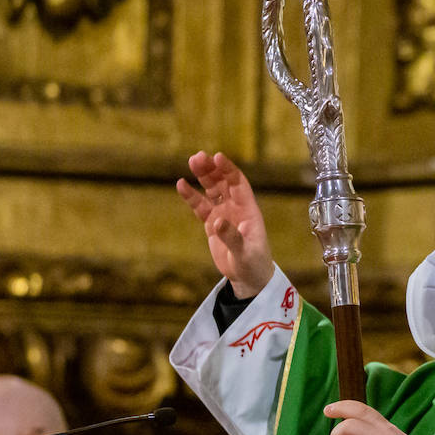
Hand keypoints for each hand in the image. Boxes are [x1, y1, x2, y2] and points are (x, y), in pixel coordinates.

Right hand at [177, 150, 274, 296]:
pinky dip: (192, 196)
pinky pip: (200, 206)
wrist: (249, 278)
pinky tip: (181, 184)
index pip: (239, 184)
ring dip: (203, 176)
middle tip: (198, 157)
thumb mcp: (245, 253)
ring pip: (212, 190)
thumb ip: (232, 237)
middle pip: (223, 183)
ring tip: (191, 162)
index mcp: (249, 210)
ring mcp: (223, 214)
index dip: (229, 170)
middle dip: (212, 169)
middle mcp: (236, 208)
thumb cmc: (253, 264)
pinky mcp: (212, 224)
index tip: (217, 157)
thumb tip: (217, 221)